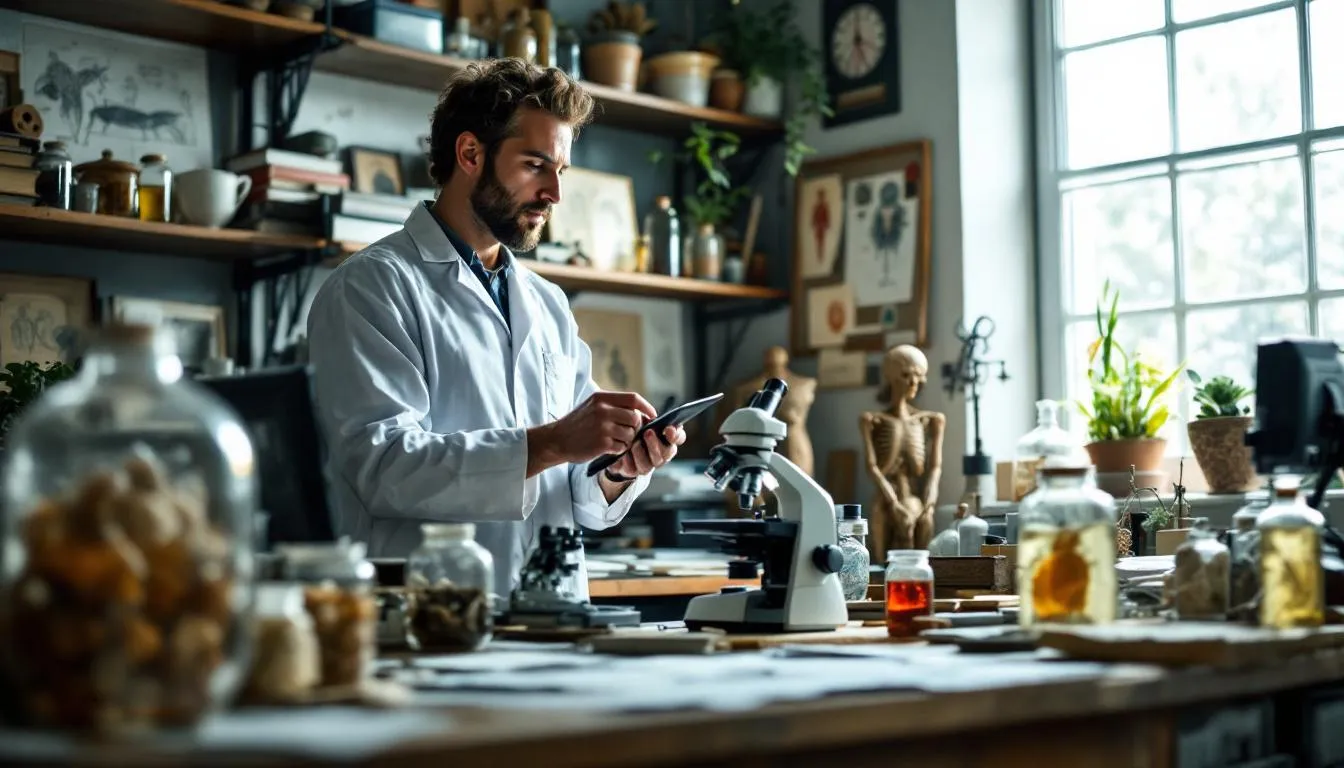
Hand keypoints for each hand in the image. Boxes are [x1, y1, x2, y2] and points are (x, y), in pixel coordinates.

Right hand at [532, 391, 656, 468]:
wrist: (556, 440)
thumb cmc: (577, 424)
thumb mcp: (592, 406)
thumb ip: (613, 405)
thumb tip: (640, 411)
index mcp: (602, 398)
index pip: (633, 398)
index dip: (646, 407)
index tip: (652, 415)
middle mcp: (602, 410)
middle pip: (635, 418)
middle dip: (635, 428)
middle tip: (628, 433)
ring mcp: (602, 427)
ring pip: (630, 434)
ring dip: (626, 440)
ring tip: (614, 441)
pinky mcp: (601, 443)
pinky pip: (622, 447)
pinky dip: (619, 450)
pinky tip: (608, 448)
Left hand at [606, 424, 686, 478]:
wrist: (619, 445)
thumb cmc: (635, 429)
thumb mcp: (642, 420)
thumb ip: (648, 419)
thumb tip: (650, 418)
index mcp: (668, 439)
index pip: (679, 438)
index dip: (676, 435)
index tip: (668, 429)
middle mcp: (662, 454)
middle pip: (666, 453)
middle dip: (656, 443)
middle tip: (648, 432)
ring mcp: (650, 464)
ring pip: (650, 464)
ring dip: (642, 453)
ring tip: (635, 443)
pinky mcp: (635, 471)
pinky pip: (633, 469)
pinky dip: (629, 461)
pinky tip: (625, 454)